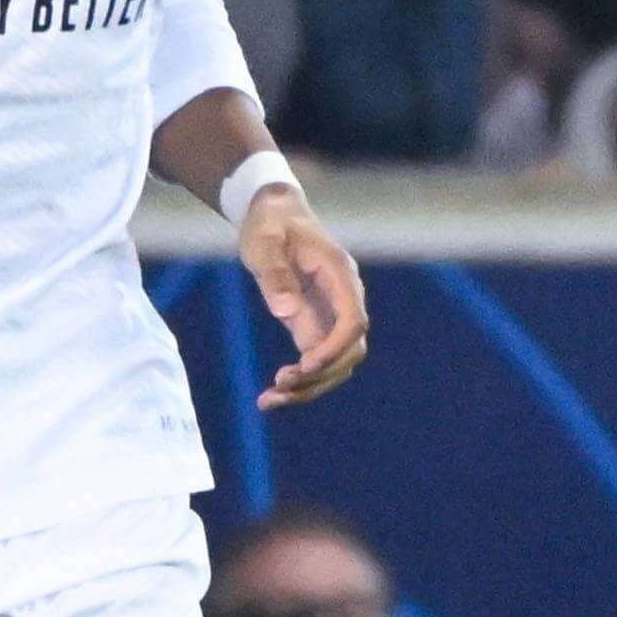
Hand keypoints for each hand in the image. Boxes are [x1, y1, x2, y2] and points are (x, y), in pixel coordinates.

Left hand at [239, 180, 368, 403]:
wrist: (274, 214)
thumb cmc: (269, 224)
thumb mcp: (262, 243)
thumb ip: (273, 274)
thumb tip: (285, 312)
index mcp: (338, 274)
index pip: (353, 321)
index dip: (334, 348)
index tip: (304, 366)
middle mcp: (343, 296)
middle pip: (350, 350)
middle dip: (320, 376)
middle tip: (277, 389)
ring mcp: (332, 312)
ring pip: (337, 362)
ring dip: (310, 386)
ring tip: (269, 401)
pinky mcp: (316, 323)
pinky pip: (316, 359)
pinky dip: (299, 380)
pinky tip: (271, 396)